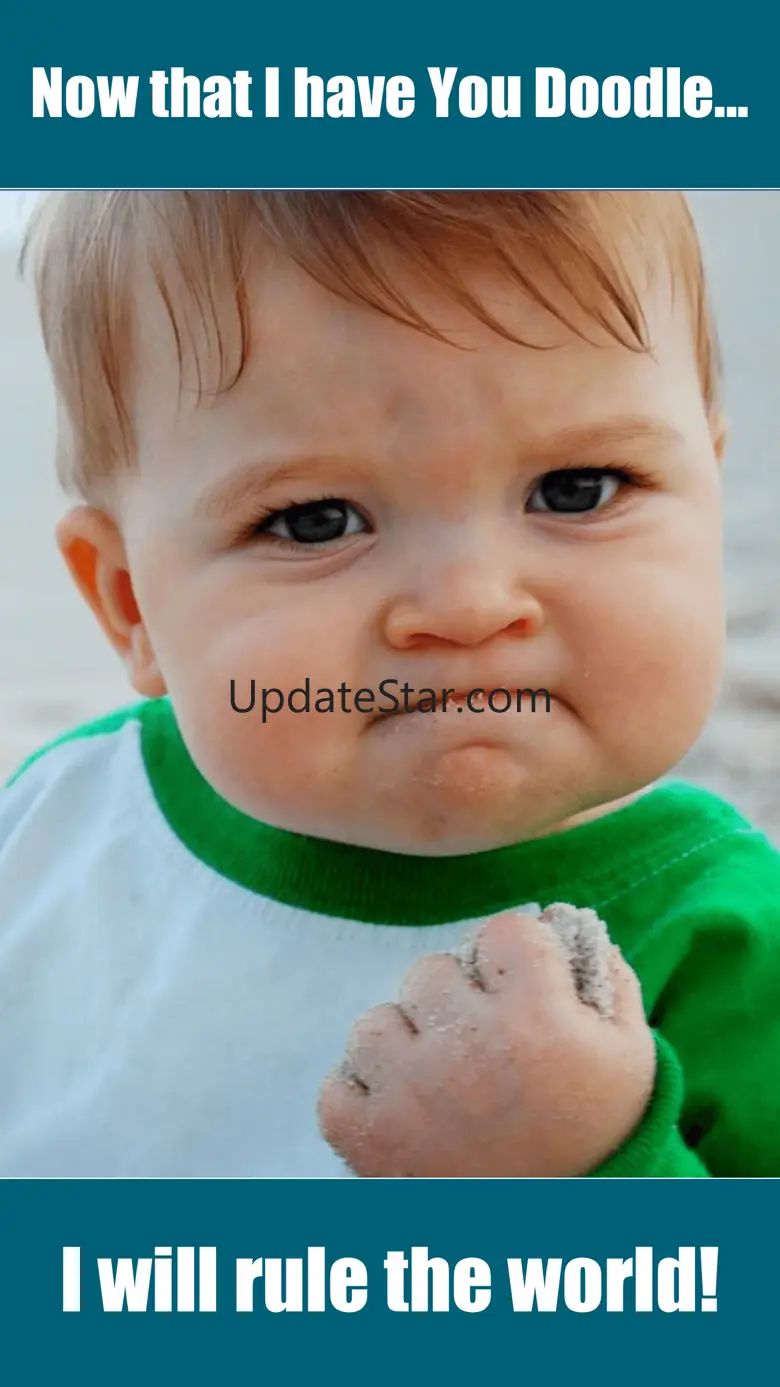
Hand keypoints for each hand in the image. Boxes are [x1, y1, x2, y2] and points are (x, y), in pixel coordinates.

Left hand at [318, 911, 655, 1176]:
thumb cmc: (603, 1131)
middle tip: (482, 1045)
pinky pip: (334, 1089)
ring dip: (402, 1047)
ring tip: (439, 1082)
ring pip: (374, 1024)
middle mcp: (468, 1047)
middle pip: (428, 972)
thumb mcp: (628, 1051)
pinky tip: (401, 1113)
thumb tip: (557, 917)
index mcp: (537, 1017)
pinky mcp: (373, 1142)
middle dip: (455, 1001)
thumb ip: (604, 974)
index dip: (515, 957)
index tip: (523, 989)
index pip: (503, 931)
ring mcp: (413, 1094)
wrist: (573, 1228)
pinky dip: (360, 1100)